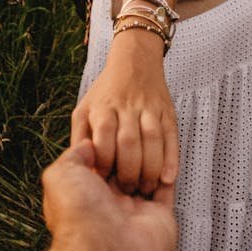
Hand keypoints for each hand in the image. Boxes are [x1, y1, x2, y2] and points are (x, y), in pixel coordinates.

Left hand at [42, 139, 177, 250]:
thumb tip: (85, 144)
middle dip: (130, 155)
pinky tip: (166, 163)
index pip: (100, 163)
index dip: (107, 146)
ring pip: (146, 177)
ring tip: (150, 149)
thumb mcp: (60, 175)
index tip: (114, 131)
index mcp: (86, 193)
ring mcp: (134, 212)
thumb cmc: (79, 218)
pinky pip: (167, 192)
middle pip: (124, 170)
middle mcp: (110, 205)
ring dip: (150, 162)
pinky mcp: (158, 218)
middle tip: (135, 139)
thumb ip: (73, 156)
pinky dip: (168, 176)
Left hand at [70, 51, 178, 197]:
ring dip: (150, 168)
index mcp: (103, 108)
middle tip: (127, 190)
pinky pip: (172, 137)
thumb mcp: (83, 109)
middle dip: (128, 171)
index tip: (103, 180)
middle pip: (129, 142)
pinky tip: (168, 178)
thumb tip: (81, 167)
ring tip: (146, 188)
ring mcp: (150, 109)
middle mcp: (127, 107)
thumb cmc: (105, 92)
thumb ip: (80, 137)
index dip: (104, 161)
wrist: (135, 60)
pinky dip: (171, 159)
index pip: (104, 137)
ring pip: (152, 140)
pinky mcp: (168, 112)